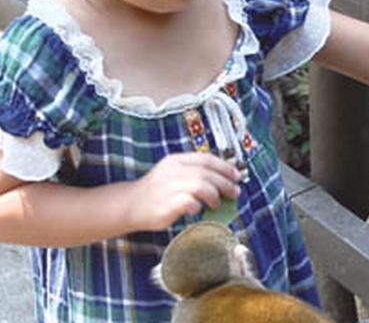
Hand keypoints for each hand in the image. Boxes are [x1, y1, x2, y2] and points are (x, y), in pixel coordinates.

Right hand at [126, 152, 243, 231]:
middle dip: (225, 183)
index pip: (207, 159)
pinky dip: (197, 206)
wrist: (130, 205)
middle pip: (207, 173)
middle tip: (235, 193)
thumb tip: (225, 180)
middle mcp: (173, 171)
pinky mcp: (166, 204)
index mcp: (177, 160)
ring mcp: (168, 187)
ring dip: (214, 195)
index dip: (225, 167)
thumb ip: (195, 173)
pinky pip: (189, 202)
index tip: (237, 176)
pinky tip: (197, 210)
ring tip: (216, 203)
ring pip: (201, 185)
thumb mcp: (174, 173)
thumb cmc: (157, 191)